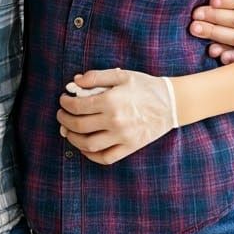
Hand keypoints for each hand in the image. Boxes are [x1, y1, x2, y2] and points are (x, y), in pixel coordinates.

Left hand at [57, 69, 176, 164]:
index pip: (77, 106)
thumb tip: (75, 81)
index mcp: (111, 102)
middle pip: (79, 126)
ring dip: (73, 138)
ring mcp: (122, 137)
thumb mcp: (121, 75)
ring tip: (68, 131)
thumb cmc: (145, 87)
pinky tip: (84, 147)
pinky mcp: (130, 148)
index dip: (65, 103)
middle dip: (64, 120)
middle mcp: (115, 122)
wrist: (171, 104)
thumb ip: (96, 77)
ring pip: (88, 144)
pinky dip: (91, 155)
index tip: (63, 100)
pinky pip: (105, 158)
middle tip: (61, 115)